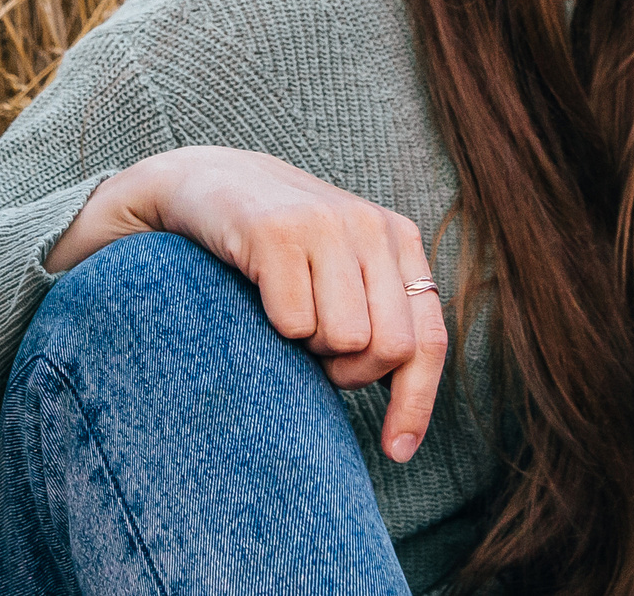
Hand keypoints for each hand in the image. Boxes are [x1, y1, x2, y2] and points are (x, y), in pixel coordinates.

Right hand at [49, 146, 450, 462]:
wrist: (207, 183)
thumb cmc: (280, 248)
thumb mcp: (342, 271)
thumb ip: (381, 317)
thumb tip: (407, 422)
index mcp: (398, 237)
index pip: (427, 337)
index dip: (416, 403)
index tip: (396, 450)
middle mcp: (370, 225)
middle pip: (389, 348)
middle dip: (350, 373)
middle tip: (315, 356)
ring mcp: (325, 224)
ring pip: (344, 339)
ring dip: (309, 348)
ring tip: (288, 316)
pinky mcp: (277, 231)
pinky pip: (293, 323)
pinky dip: (275, 329)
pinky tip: (260, 296)